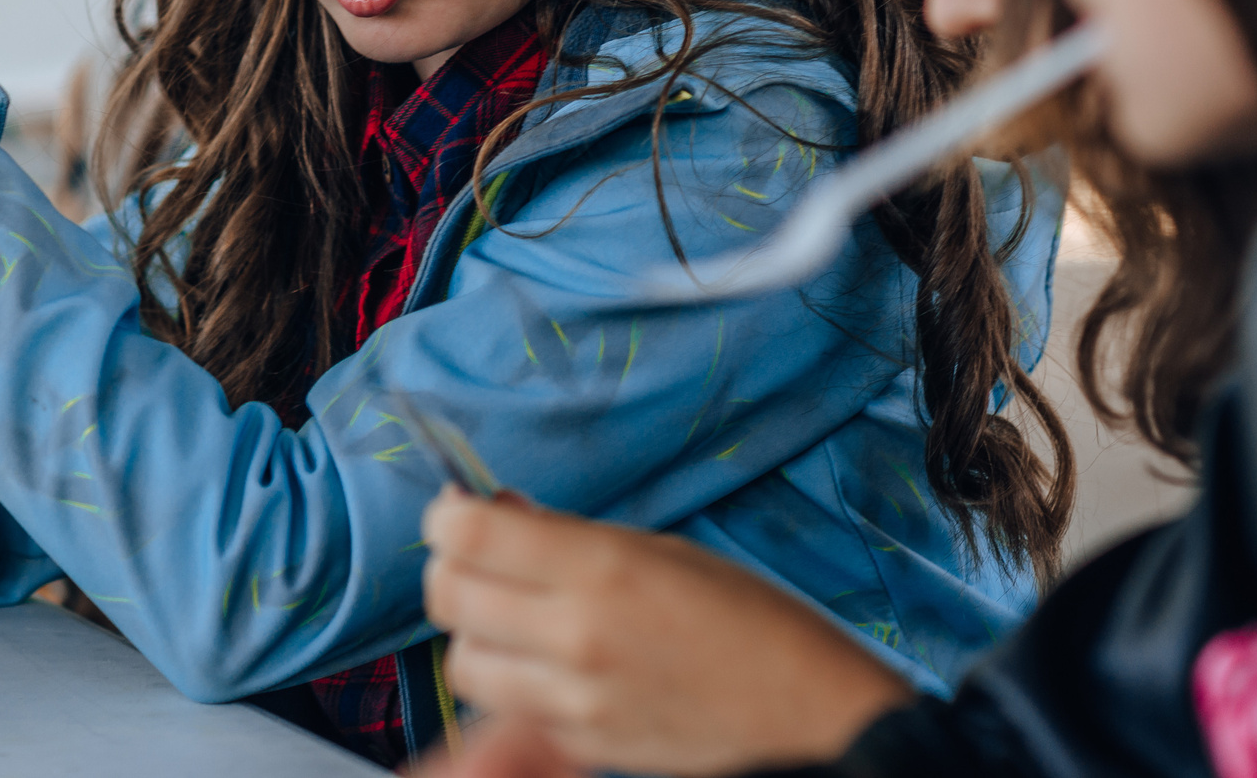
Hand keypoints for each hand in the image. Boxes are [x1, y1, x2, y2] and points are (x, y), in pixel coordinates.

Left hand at [422, 490, 912, 776]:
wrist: (807, 715)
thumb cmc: (748, 617)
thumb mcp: (660, 549)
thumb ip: (567, 537)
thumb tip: (493, 512)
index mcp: (600, 568)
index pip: (467, 535)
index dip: (449, 517)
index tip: (460, 511)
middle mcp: (576, 635)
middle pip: (450, 595)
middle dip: (451, 567)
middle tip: (477, 555)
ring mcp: (574, 700)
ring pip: (462, 662)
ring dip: (474, 631)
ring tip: (511, 615)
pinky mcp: (580, 745)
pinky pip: (508, 707)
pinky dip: (511, 681)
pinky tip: (547, 660)